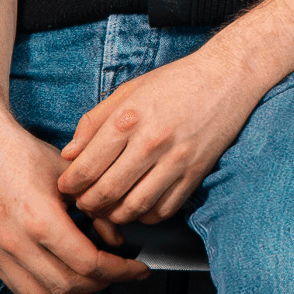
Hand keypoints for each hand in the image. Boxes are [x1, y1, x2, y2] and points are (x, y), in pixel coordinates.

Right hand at [0, 107, 148, 293]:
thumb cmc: (20, 155)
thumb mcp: (69, 175)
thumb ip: (96, 210)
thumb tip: (116, 240)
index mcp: (40, 219)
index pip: (88, 263)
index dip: (119, 270)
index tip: (135, 269)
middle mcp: (17, 242)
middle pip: (68, 284)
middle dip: (102, 283)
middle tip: (121, 273)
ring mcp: (0, 252)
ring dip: (74, 292)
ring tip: (94, 279)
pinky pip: (21, 289)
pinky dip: (47, 291)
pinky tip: (64, 278)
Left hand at [53, 45, 268, 232]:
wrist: (226, 77)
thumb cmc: (174, 82)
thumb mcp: (127, 91)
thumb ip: (93, 122)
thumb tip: (69, 155)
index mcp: (129, 117)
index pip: (87, 166)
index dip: (70, 184)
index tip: (66, 187)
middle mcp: (152, 141)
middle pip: (107, 191)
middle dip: (87, 204)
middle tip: (83, 203)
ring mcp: (177, 159)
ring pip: (134, 206)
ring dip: (114, 215)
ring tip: (106, 209)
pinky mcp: (196, 173)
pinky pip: (165, 209)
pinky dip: (146, 216)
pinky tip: (137, 207)